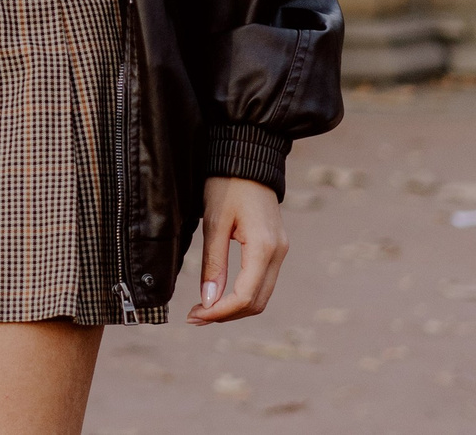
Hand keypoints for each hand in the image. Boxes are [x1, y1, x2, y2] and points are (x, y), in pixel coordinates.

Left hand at [186, 176, 285, 322]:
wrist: (248, 158)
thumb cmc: (227, 185)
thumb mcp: (214, 222)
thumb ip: (213, 263)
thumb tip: (208, 301)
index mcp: (264, 247)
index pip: (245, 296)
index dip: (220, 312)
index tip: (195, 315)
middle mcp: (278, 253)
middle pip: (256, 302)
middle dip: (226, 315)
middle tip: (195, 317)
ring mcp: (280, 251)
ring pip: (261, 295)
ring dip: (234, 307)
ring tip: (204, 309)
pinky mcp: (276, 248)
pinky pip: (262, 281)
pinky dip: (242, 294)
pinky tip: (221, 294)